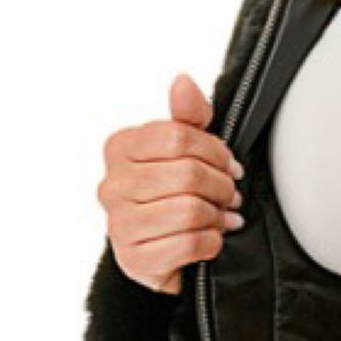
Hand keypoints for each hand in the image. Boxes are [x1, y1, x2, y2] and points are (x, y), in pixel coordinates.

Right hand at [97, 72, 245, 294]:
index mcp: (120, 148)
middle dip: (221, 186)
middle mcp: (111, 185)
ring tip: (220, 216)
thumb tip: (183, 81)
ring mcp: (118, 225)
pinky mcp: (133, 259)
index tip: (228, 164)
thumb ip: (187, 115)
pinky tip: (210, 238)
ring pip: (190, 210)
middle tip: (229, 194)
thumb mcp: (183, 149)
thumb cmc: (172, 193)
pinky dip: (210, 242)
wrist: (162, 251)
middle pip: (188, 174)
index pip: (179, 137)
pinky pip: (188, 243)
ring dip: (217, 215)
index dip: (215, 151)